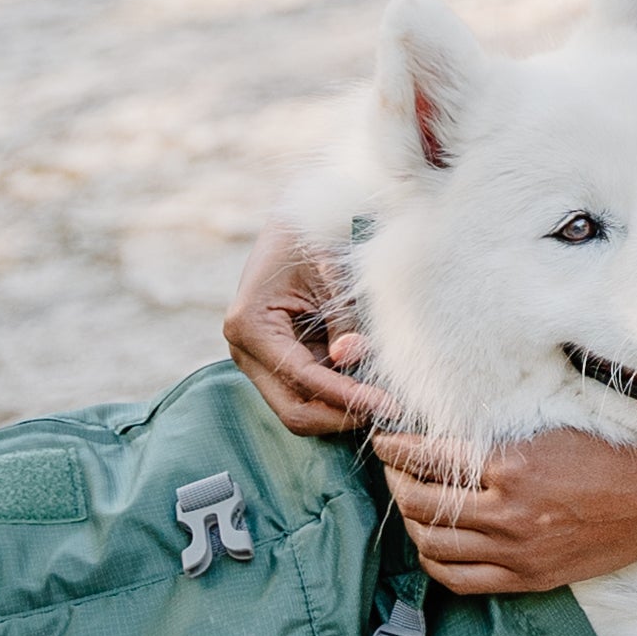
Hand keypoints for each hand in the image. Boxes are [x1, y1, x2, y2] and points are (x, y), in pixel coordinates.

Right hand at [224, 220, 388, 436]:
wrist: (298, 219)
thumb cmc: (314, 234)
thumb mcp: (334, 269)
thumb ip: (343, 316)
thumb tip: (348, 357)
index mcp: (250, 323)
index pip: (302, 379)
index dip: (345, 397)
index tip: (387, 405)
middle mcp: (246, 349)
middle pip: (294, 411)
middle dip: (342, 417)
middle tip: (391, 414)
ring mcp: (260, 360)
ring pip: (302, 409)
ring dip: (343, 411)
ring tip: (389, 403)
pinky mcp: (279, 361)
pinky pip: (311, 393)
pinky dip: (341, 396)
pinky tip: (375, 389)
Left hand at [374, 428, 636, 595]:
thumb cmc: (617, 449)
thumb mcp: (554, 421)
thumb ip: (500, 428)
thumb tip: (448, 419)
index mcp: (511, 466)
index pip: (426, 456)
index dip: (396, 446)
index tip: (386, 435)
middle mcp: (507, 514)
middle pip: (420, 503)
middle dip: (396, 481)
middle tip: (392, 465)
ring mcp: (517, 553)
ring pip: (433, 543)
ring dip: (412, 520)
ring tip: (410, 500)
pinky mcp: (528, 578)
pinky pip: (459, 579)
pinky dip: (434, 560)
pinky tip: (433, 541)